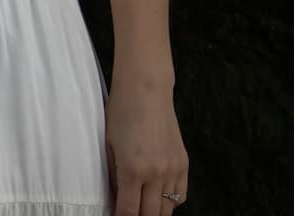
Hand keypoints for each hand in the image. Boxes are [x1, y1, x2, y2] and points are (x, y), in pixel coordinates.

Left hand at [106, 81, 188, 215]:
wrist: (146, 90)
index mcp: (132, 169)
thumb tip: (116, 199)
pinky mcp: (184, 163)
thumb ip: (114, 176)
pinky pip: (181, 195)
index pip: (128, 211)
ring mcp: (173, 169)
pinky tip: (159, 198)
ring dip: (155, 213)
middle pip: (150, 215)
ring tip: (143, 209)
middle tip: (129, 214)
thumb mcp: (109, 146)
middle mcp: (156, 173)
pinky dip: (170, 202)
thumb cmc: (121, 113)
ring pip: (168, 209)